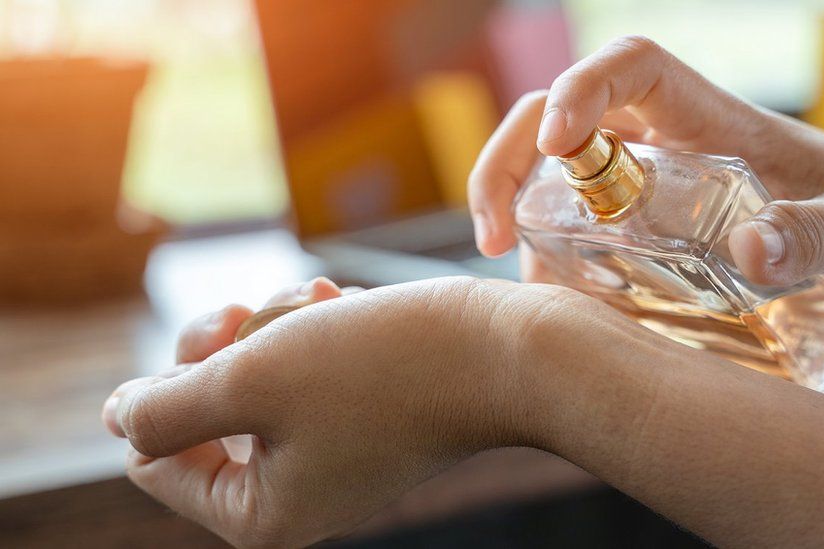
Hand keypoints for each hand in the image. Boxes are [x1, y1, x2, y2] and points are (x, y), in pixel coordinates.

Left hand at [101, 276, 632, 546]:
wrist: (506, 353)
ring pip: (256, 378)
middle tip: (255, 307)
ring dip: (275, 328)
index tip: (222, 337)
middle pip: (203, 413)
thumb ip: (166, 408)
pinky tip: (342, 304)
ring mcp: (334, 455)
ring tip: (318, 302)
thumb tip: (119, 418)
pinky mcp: (366, 416)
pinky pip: (307, 369)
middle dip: (227, 348)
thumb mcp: (252, 380)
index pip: (154, 458)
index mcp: (262, 514)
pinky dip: (314, 331)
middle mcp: (297, 494)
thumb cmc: (382, 367)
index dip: (168, 387)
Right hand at [468, 35, 823, 294]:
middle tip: (494, 235)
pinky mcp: (642, 224)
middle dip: (509, 161)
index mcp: (711, 119)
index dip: (581, 89)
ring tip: (512, 275)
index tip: (559, 144)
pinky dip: (545, 251)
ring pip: (552, 170)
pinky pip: (573, 222)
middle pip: (557, 116)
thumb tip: (748, 248)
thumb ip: (820, 234)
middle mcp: (665, 141)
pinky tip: (549, 300)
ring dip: (514, 207)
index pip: (631, 69)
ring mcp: (647, 182)